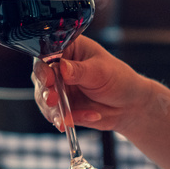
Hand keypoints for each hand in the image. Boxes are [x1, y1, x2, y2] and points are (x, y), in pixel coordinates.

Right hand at [32, 36, 149, 133]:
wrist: (129, 105)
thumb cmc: (118, 79)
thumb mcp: (100, 71)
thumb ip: (80, 70)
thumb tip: (63, 68)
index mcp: (68, 49)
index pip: (47, 54)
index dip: (44, 67)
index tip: (48, 79)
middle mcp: (58, 68)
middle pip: (40, 78)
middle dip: (45, 92)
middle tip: (53, 100)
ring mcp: (58, 88)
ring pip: (43, 99)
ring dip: (53, 110)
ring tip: (67, 118)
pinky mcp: (61, 107)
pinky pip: (55, 115)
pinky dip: (66, 119)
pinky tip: (83, 118)